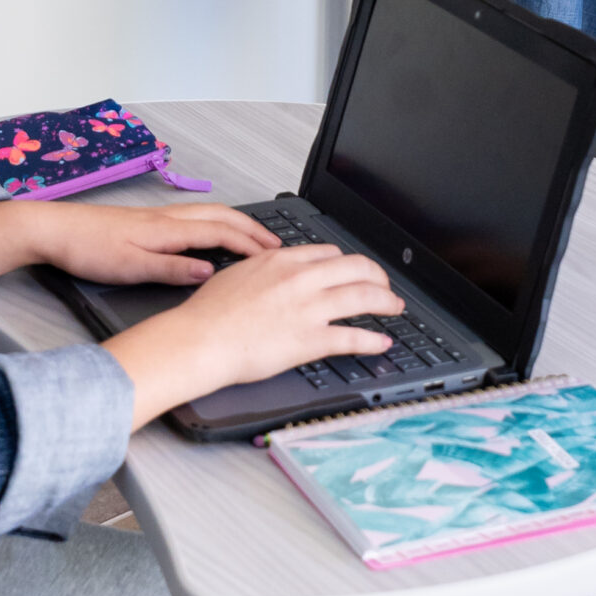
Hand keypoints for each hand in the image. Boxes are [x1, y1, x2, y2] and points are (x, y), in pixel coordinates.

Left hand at [0, 196, 275, 286]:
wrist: (53, 229)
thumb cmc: (87, 248)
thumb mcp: (131, 267)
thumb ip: (172, 270)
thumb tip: (208, 273)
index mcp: (168, 229)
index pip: (221, 232)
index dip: (251, 244)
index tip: (275, 257)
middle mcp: (167, 217)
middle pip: (222, 216)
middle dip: (253, 229)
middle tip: (277, 245)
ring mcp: (158, 216)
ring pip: (209, 213)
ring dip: (237, 223)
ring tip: (255, 238)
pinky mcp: (147, 220)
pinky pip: (194, 217)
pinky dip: (216, 223)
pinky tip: (214, 234)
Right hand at [104, 241, 403, 430]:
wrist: (201, 339)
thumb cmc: (209, 313)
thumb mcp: (236, 273)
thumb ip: (262, 269)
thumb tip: (270, 271)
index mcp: (282, 261)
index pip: (329, 253)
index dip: (348, 262)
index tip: (353, 270)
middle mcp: (301, 279)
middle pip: (356, 267)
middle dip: (378, 276)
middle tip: (385, 286)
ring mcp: (309, 309)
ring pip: (364, 296)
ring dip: (386, 302)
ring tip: (395, 308)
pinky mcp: (311, 339)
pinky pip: (353, 337)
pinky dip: (373, 340)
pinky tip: (382, 342)